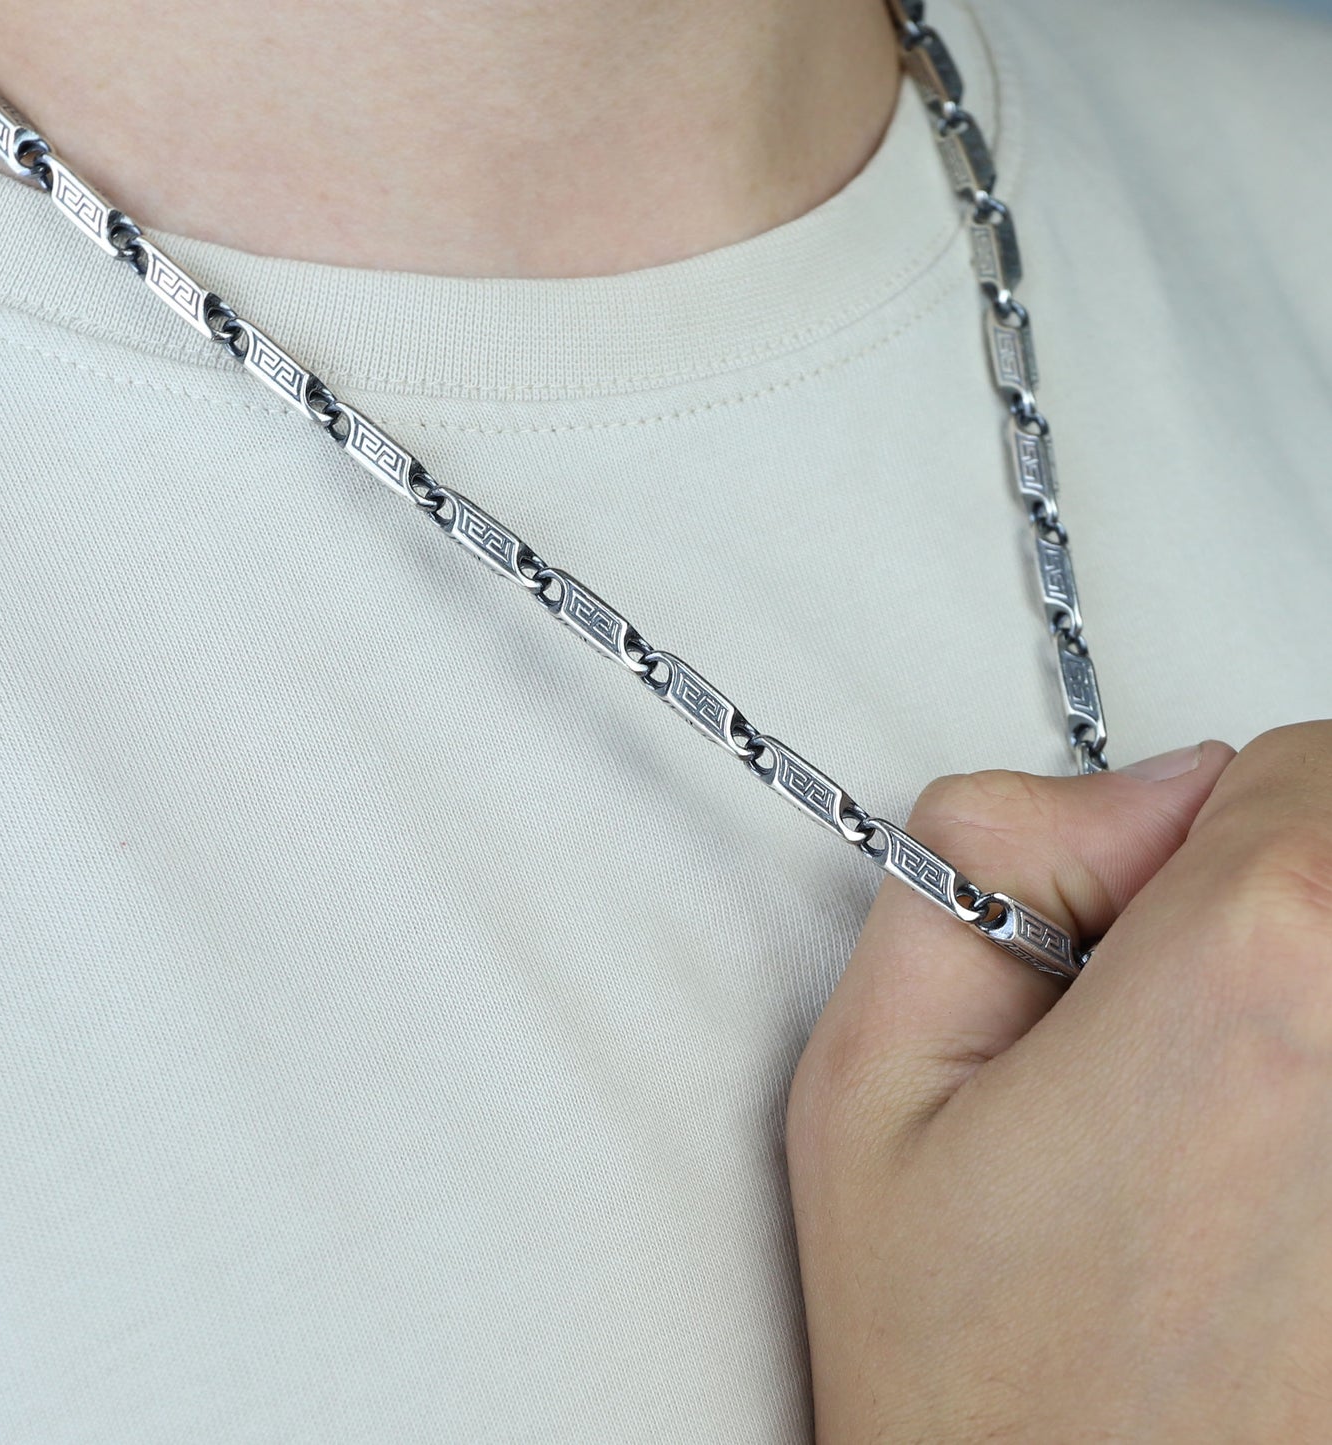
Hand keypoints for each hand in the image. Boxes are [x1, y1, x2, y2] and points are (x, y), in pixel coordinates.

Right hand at [787, 723, 1331, 1443]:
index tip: (1129, 936)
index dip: (1191, 834)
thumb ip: (979, 860)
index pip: (1302, 758)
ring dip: (1301, 1005)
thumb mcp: (870, 1081)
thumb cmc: (978, 1385)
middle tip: (1163, 1032)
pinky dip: (1322, 1101)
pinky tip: (1267, 1201)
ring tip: (1214, 1136)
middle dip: (1259, 904)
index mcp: (1263, 981)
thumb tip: (1134, 799)